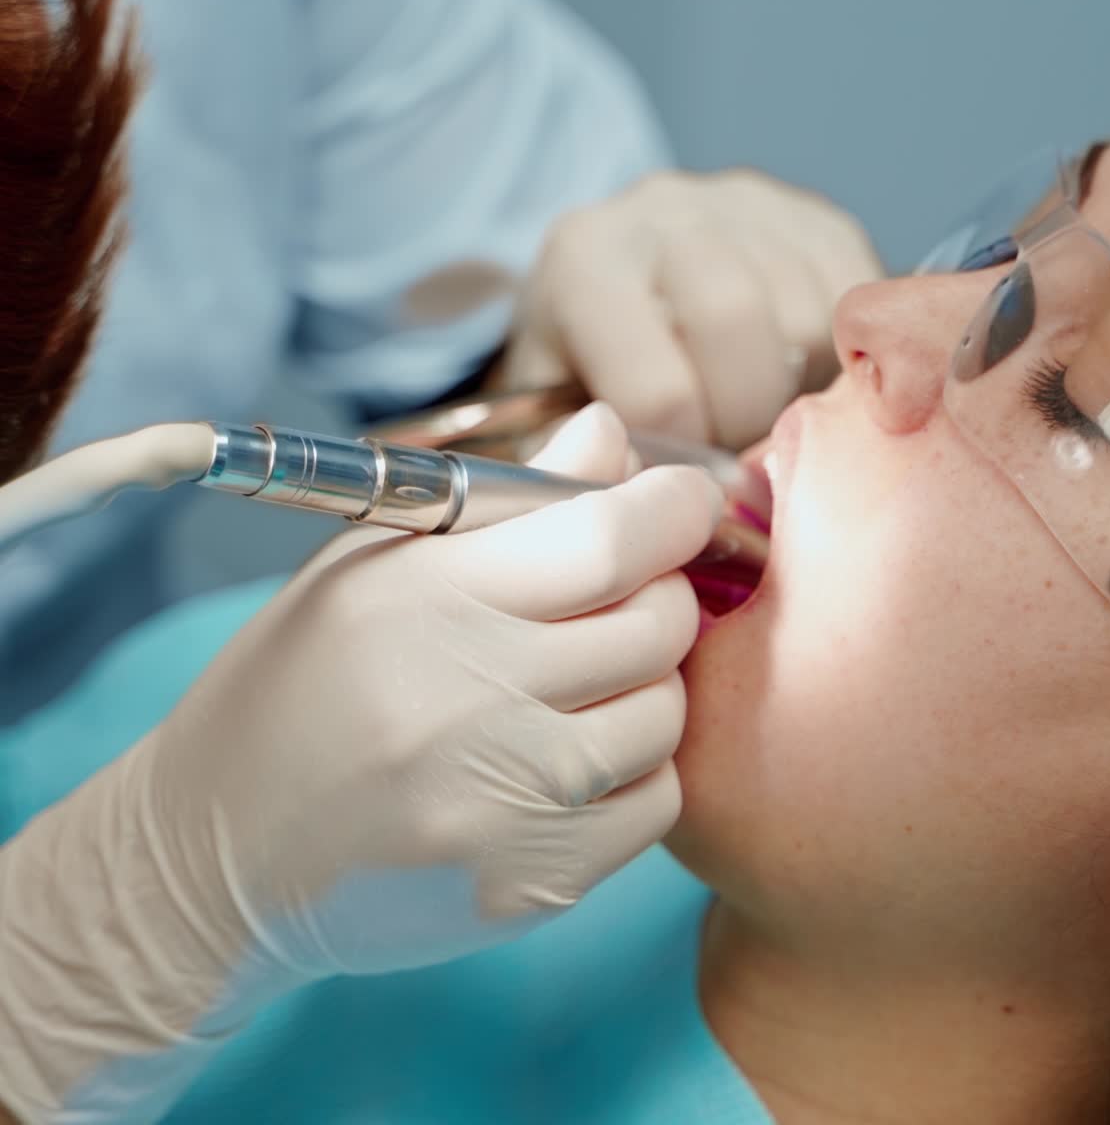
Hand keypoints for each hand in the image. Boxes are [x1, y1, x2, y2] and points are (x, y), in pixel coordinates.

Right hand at [0, 404, 719, 1121]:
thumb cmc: (303, 682)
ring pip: (667, 714)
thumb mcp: (376, 560)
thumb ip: (507, 497)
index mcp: (430, 601)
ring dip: (645, 685)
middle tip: (616, 596)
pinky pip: (656, 803)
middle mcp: (476, 703)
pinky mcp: (535, 884)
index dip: (674, 507)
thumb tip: (611, 433)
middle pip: (658, 624)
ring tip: (575, 686)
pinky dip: (633, 771)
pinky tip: (564, 762)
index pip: (611, 539)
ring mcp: (510, 805)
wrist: (221, 853)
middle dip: (660, 592)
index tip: (680, 501)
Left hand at [502, 169, 885, 448]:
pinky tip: (799, 381)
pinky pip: (858, 304)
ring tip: (762, 414)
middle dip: (746, 419)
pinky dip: (841, 363)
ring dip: (800, 394)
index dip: (678, 456)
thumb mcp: (551, 413)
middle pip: (735, 325)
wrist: (624, 281)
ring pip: (810, 320)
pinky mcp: (818, 221)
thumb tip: (651, 496)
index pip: (657, 388)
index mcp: (585, 262)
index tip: (677, 470)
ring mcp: (749, 206)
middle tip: (732, 448)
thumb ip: (587, 458)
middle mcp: (665, 213)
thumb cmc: (588, 366)